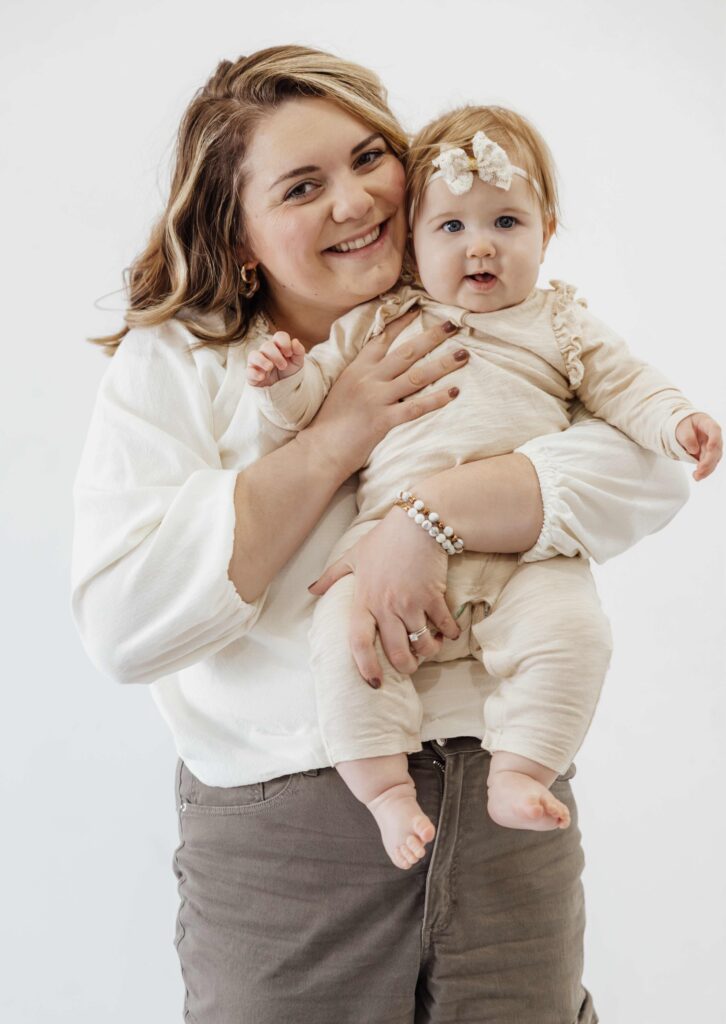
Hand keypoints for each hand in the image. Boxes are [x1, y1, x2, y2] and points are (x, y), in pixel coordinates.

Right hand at [246, 331, 305, 386]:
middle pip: (266, 346)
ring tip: (270, 367)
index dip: (284, 342)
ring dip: (262, 360)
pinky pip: (249, 371)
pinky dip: (254, 373)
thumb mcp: (297, 362)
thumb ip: (299, 351)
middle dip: (276, 355)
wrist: (284, 388)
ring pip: (254, 355)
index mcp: (278, 346)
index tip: (289, 354)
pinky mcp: (251, 374)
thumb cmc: (289, 371)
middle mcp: (266, 352)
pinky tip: (262, 377)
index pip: (279, 336)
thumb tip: (295, 341)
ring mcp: (257, 362)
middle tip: (283, 366)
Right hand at [300, 311, 465, 478]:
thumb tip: (382, 367)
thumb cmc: (330, 422)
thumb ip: (362, 375)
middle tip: (453, 326)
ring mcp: (376, 399)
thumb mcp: (343, 389)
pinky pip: (415, 407)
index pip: (382, 338)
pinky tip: (453, 392)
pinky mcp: (383, 421)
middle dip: (432, 336)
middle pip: (406, 352)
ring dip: (443, 364)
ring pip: (416, 376)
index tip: (420, 309)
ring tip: (463, 355)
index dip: (402, 322)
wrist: (319, 449)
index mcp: (357, 369)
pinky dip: (435, 399)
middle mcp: (368, 379)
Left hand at [308, 506, 460, 685]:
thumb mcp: (354, 555)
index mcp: (364, 599)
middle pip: (396, 651)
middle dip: (406, 666)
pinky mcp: (433, 597)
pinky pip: (444, 626)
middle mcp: (386, 606)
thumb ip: (332, 576)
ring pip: (422, 644)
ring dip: (429, 651)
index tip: (374, 683)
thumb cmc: (385, 539)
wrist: (418, 523)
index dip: (365, 666)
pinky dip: (449, 633)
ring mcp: (410, 602)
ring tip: (431, 646)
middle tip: (410, 667)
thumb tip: (311, 590)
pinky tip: (450, 631)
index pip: (358, 641)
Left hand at [675, 412, 721, 479]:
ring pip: (714, 459)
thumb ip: (687, 437)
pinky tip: (697, 476)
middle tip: (699, 470)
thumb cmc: (684, 425)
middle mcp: (713, 436)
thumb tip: (694, 450)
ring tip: (696, 477)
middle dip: (709, 461)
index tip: (710, 448)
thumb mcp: (681, 428)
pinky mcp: (708, 455)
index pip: (715, 430)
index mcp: (708, 424)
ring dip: (707, 469)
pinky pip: (709, 464)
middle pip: (716, 449)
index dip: (714, 439)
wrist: (684, 429)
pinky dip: (704, 471)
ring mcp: (712, 447)